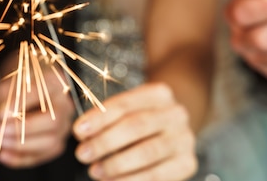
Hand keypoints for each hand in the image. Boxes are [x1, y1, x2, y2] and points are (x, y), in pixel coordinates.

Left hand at [0, 59, 74, 167]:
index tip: (1, 114)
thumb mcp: (10, 80)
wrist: (30, 88)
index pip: (41, 94)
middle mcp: (65, 106)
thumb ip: (7, 93)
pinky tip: (3, 154)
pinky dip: (21, 159)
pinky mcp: (57, 143)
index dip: (20, 105)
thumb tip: (3, 113)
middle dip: (22, 130)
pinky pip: (42, 156)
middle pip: (52, 123)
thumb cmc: (20, 84)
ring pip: (50, 143)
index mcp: (54, 84)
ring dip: (20, 146)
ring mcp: (64, 127)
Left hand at [73, 83, 196, 180]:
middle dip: (105, 142)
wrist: (175, 129)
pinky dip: (132, 179)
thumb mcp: (128, 109)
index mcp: (159, 93)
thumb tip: (83, 134)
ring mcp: (185, 139)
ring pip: (147, 152)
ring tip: (95, 170)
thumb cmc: (142, 118)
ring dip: (116, 164)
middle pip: (136, 126)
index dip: (99, 118)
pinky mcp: (188, 163)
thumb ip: (107, 118)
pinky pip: (157, 175)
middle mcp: (176, 114)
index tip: (78, 131)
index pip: (124, 105)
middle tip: (82, 154)